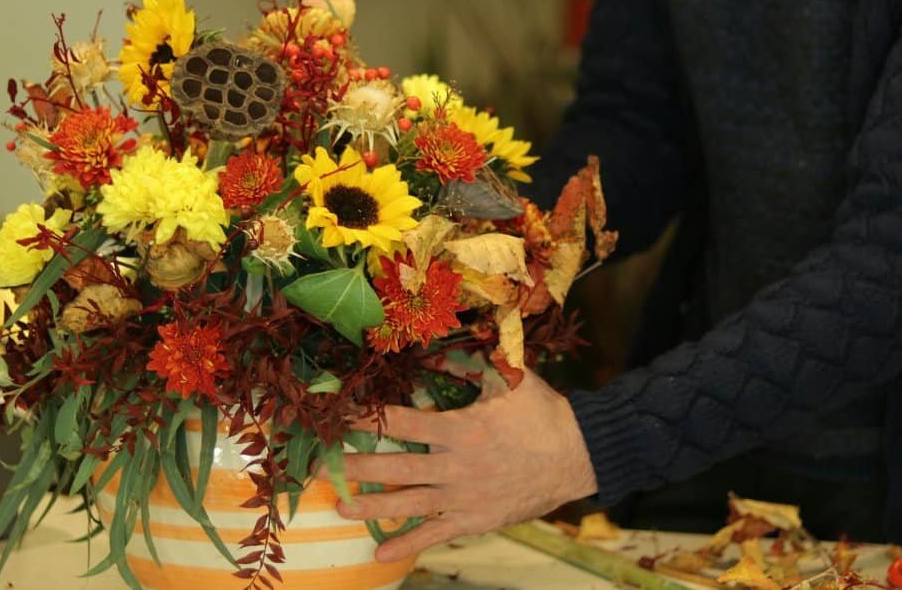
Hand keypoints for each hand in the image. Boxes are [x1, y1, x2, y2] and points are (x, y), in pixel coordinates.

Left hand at [333, 368, 597, 561]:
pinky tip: (380, 555)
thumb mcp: (507, 379)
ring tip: (340, 508)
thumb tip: (433, 345)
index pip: (401, 422)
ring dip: (371, 507)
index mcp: (459, 428)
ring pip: (407, 504)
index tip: (340, 417)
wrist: (578, 455)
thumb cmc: (543, 413)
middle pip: (394, 467)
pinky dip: (407, 545)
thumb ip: (467, 363)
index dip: (367, 419)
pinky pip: (435, 534)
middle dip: (356, 467)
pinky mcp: (475, 519)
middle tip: (323, 469)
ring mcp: (463, 497)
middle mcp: (454, 466)